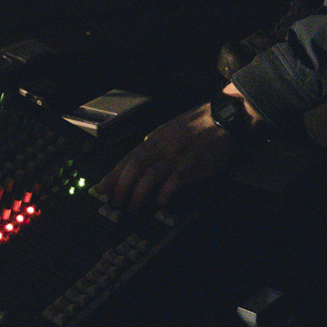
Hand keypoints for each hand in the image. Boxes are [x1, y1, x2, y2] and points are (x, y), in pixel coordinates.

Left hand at [97, 101, 240, 211]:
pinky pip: (174, 181)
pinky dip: (164, 193)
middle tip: (114, 203)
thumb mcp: (171, 131)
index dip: (113, 174)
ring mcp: (177, 156)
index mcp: (156, 138)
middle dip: (120, 187)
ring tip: (131, 208)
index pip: (128, 157)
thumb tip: (141, 163)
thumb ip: (156, 146)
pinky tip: (159, 203)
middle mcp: (162, 146)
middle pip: (133, 167)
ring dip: (137, 194)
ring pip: (149, 176)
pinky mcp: (193, 166)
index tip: (101, 188)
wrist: (225, 117)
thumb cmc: (199, 125)